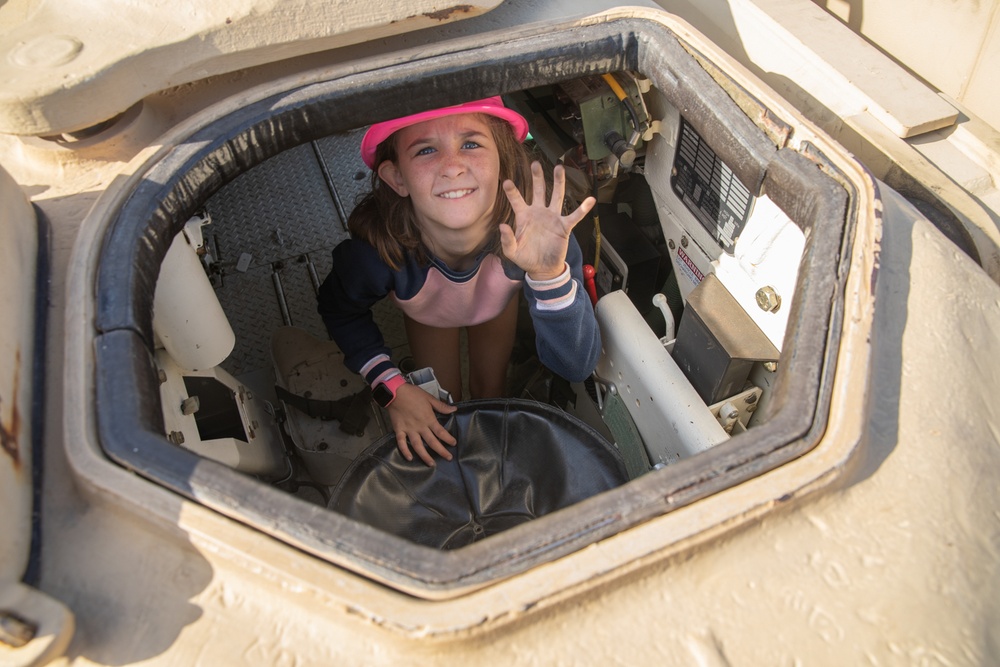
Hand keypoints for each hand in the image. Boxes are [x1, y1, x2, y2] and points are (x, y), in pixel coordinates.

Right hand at [386, 383, 457, 465]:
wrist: (395, 392)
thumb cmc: (413, 393)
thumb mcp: (429, 398)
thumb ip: (441, 406)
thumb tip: (454, 410)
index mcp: (428, 418)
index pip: (441, 432)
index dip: (448, 439)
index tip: (454, 444)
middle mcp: (420, 426)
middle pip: (432, 442)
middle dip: (441, 451)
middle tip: (448, 458)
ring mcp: (409, 429)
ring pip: (418, 446)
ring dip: (425, 456)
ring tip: (431, 464)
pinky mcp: (399, 430)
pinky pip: (401, 442)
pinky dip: (404, 451)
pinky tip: (409, 458)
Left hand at [500, 162, 595, 280]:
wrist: (542, 269)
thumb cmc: (526, 259)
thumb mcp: (512, 252)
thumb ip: (507, 239)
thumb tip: (503, 225)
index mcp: (524, 217)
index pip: (517, 200)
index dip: (512, 191)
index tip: (506, 182)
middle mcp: (539, 213)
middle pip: (538, 191)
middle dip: (537, 177)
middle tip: (535, 164)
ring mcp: (552, 218)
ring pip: (556, 196)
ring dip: (558, 182)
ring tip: (559, 168)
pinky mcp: (564, 227)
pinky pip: (575, 216)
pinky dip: (583, 208)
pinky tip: (590, 200)